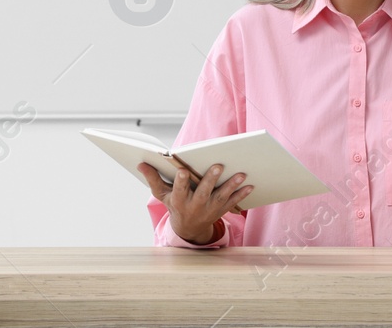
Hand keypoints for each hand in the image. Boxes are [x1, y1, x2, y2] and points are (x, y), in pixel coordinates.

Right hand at [139, 161, 253, 244]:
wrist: (188, 228)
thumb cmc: (175, 205)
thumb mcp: (162, 195)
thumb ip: (153, 179)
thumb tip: (141, 163)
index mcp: (178, 201)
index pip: (178, 190)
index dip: (180, 181)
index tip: (182, 170)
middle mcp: (194, 206)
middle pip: (202, 193)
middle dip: (210, 180)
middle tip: (218, 165)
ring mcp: (208, 210)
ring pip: (220, 197)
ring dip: (231, 186)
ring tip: (241, 174)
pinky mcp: (220, 211)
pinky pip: (232, 203)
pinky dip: (241, 194)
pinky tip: (250, 185)